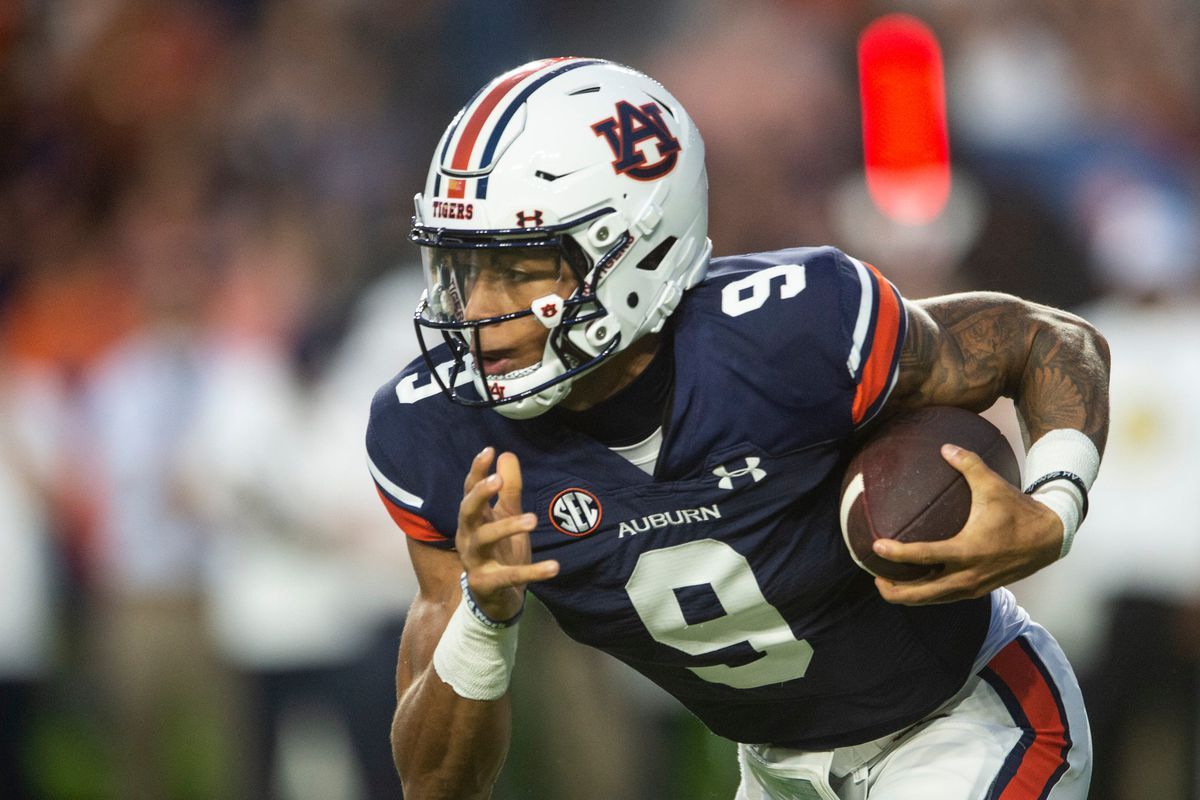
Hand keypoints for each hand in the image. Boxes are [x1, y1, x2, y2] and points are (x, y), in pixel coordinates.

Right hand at [457, 447, 558, 619]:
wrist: (496, 598)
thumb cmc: (500, 552)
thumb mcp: (506, 517)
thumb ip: (509, 489)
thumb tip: (506, 454)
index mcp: (474, 519)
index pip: (470, 490)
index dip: (477, 471)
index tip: (489, 450)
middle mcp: (468, 536)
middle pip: (466, 511)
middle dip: (479, 494)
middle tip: (497, 480)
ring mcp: (474, 561)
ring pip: (484, 539)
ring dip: (507, 527)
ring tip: (533, 519)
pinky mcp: (486, 584)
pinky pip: (508, 576)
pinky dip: (532, 572)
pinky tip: (554, 567)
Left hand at [871, 444, 1063, 605]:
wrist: (1050, 537)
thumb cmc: (1018, 510)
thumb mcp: (993, 484)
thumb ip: (968, 463)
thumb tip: (944, 446)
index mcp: (968, 550)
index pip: (924, 557)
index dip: (897, 554)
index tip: (875, 546)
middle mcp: (968, 575)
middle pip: (921, 594)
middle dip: (893, 589)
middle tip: (873, 574)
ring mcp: (973, 587)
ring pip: (932, 600)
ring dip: (907, 595)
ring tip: (886, 581)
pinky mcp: (979, 590)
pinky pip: (945, 597)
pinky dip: (925, 594)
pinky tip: (913, 581)